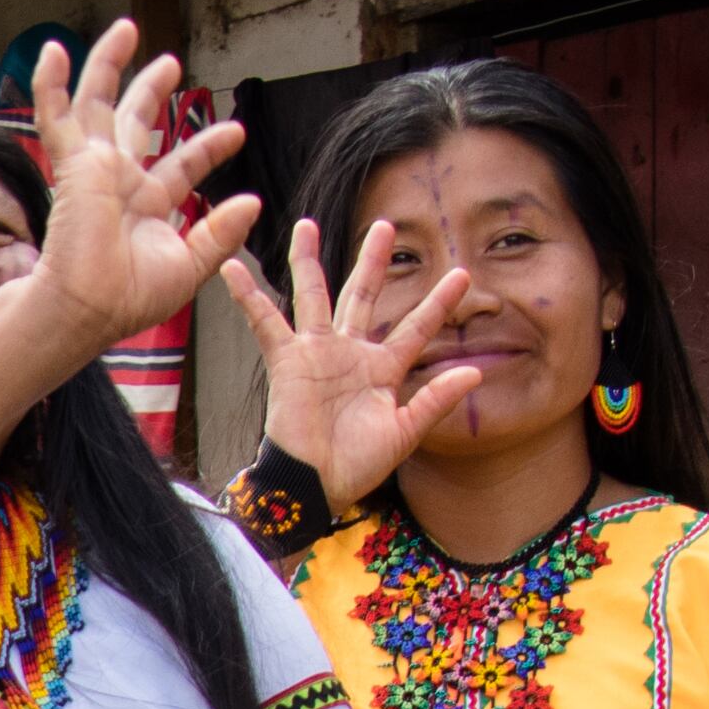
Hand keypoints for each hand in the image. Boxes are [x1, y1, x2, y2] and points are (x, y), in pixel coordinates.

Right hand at [18, 21, 259, 357]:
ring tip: (125, 29)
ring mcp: (93, 168)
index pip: (181, 165)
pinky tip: (52, 51)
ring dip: (109, 66)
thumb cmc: (129, 299)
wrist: (89, 305)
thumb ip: (221, 234)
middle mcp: (119, 181)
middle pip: (136, 122)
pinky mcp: (72, 163)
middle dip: (153, 91)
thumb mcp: (190, 266)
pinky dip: (50, 84)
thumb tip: (251, 202)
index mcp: (147, 205)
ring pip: (98, 105)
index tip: (236, 132)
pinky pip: (57, 116)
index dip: (208, 147)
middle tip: (171, 64)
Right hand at [228, 217, 480, 515]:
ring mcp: (317, 353)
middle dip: (373, 261)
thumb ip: (436, 399)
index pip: (417, 328)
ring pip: (314, 295)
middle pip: (363, 296)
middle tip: (384, 225)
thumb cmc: (357, 466)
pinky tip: (233, 268)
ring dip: (309, 261)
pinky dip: (248, 296)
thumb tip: (475, 371)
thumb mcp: (405, 432)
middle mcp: (350, 353)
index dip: (439, 302)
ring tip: (305, 225)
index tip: (463, 274)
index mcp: (383, 370)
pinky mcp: (286, 360)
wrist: (313, 484)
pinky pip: (265, 322)